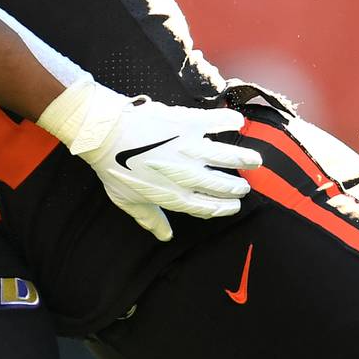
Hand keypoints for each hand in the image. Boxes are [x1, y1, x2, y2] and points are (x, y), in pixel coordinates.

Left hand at [39, 78, 261, 240]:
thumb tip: (164, 236)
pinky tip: (237, 123)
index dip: (224, 207)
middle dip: (236, 187)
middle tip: (244, 185)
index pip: (208, 207)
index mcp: (174, 196)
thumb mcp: (128, 201)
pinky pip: (217, 123)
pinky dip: (230, 122)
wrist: (103, 134)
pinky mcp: (188, 124)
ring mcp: (190, 149)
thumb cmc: (112, 167)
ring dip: (245, 159)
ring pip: (228, 157)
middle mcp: (188, 176)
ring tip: (255, 160)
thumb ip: (150, 219)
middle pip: (222, 185)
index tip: (234, 205)